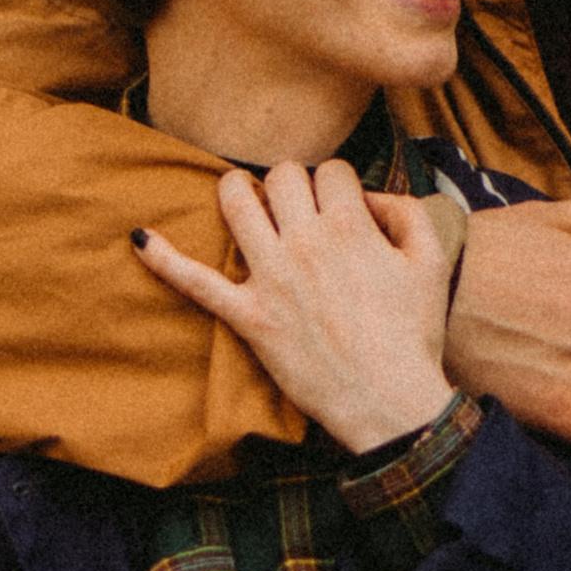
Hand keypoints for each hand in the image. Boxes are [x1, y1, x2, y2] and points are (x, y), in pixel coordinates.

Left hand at [134, 162, 454, 450]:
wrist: (389, 400)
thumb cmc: (413, 335)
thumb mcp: (430, 263)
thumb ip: (407, 212)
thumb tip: (370, 196)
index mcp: (351, 226)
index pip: (331, 170)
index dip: (337, 182)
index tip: (340, 203)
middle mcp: (305, 243)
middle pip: (283, 176)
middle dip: (291, 181)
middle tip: (297, 205)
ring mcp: (272, 278)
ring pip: (237, 203)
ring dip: (236, 189)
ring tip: (241, 194)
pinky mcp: (249, 316)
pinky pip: (196, 281)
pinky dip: (165, 259)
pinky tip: (140, 238)